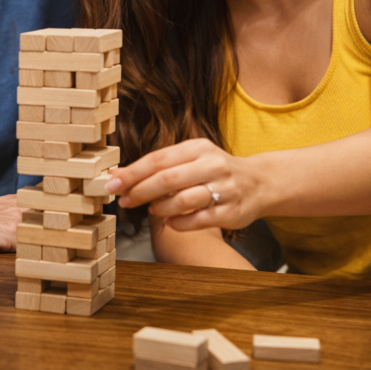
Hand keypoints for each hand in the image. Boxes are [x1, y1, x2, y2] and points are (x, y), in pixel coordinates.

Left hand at [104, 138, 262, 231]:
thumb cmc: (215, 171)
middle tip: (123, 201)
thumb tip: (121, 176)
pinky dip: (179, 223)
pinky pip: (199, 220)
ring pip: (184, 200)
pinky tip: (170, 222)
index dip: (132, 173)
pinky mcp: (231, 211)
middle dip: (140, 191)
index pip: (158, 159)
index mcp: (198, 148)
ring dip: (160, 208)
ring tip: (151, 210)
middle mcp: (212, 165)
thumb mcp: (192, 158)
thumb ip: (162, 166)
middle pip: (168, 179)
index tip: (112, 183)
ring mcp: (224, 188)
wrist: (259, 183)